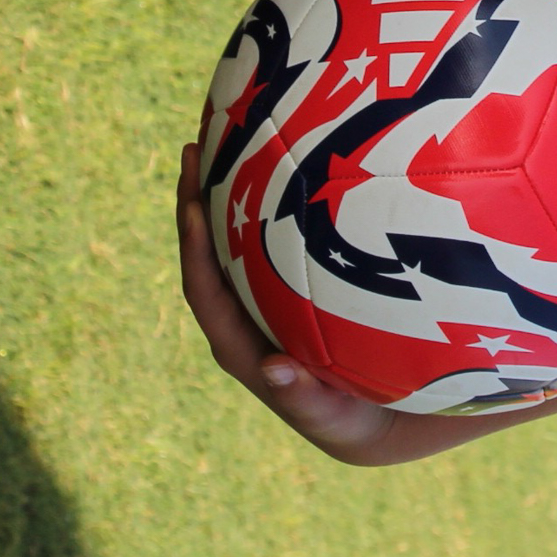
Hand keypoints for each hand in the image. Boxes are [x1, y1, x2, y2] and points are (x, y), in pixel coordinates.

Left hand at [175, 140, 423, 465]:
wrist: (365, 419)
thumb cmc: (349, 416)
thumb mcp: (331, 415)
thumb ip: (302, 397)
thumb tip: (272, 371)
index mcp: (239, 344)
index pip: (204, 289)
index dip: (194, 246)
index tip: (191, 201)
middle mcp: (240, 316)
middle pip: (205, 252)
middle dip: (195, 199)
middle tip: (196, 142)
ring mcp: (260, 298)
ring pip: (231, 239)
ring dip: (225, 190)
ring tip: (227, 137)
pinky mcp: (282, 287)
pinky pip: (263, 238)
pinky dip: (260, 200)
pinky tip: (279, 161)